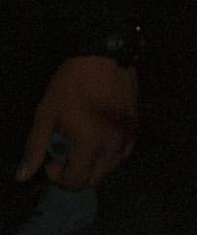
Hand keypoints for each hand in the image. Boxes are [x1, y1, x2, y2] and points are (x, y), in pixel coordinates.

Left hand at [17, 57, 137, 188]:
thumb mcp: (46, 113)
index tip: (51, 158)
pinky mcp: (135, 123)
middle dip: (76, 173)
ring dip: (95, 165)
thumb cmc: (73, 83)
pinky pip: (125, 151)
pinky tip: (102, 139)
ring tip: (83, 146)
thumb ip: (35, 147)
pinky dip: (112, 153)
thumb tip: (23, 176)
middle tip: (65, 153)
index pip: (75, 181)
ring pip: (111, 166)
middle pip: (94, 178)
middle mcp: (112, 145)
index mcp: (89, 144)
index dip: (58, 176)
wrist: (105, 53)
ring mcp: (126, 134)